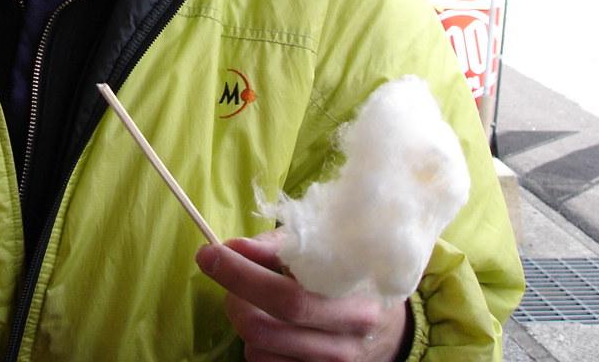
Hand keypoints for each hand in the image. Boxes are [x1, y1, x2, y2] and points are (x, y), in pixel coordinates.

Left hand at [196, 229, 407, 361]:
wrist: (388, 329)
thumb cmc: (350, 278)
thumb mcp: (327, 251)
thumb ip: (280, 247)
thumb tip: (233, 246)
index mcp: (352, 302)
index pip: (286, 296)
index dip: (241, 275)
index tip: (210, 253)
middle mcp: (344, 345)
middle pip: (263, 329)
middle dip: (233, 298)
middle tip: (227, 276)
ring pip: (256, 352)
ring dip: (243, 321)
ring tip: (256, 300)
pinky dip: (255, 344)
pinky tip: (270, 325)